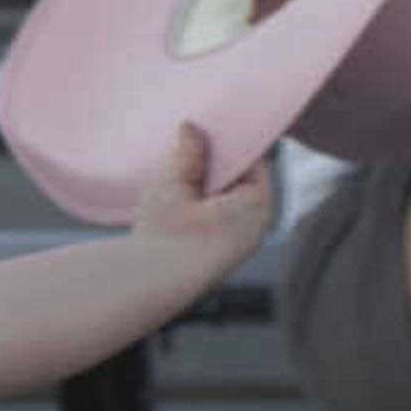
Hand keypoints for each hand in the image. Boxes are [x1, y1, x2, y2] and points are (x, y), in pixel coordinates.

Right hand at [130, 122, 275, 276]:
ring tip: (179, 178)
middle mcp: (256, 225)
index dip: (228, 144)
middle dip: (215, 167)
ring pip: (226, 203)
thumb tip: (190, 125)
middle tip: (187, 149)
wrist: (152, 285)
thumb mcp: (174, 184)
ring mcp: (239, 245)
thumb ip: (188, 153)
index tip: (206, 130)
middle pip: (239, 182)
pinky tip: (176, 206)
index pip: (251, 161)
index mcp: (258, 204)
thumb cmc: (168, 234)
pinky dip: (200, 211)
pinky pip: (216, 223)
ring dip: (205, 191)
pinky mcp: (219, 259)